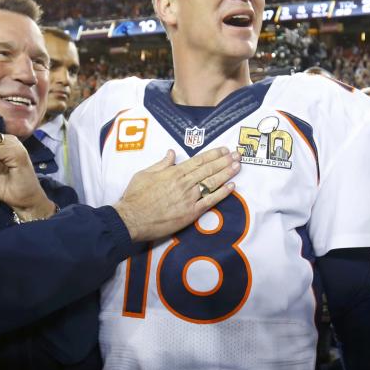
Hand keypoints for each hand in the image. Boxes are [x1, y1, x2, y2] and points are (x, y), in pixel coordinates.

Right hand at [114, 147, 240, 242]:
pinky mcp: (190, 213)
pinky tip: (231, 187)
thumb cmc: (135, 197)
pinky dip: (222, 193)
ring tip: (238, 167)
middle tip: (238, 155)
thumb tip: (171, 153)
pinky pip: (210, 201)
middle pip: (209, 169)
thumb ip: (161, 164)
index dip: (213, 154)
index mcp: (173, 172)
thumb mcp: (144, 174)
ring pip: (212, 183)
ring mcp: (189, 198)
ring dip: (227, 173)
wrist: (132, 219)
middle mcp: (184, 183)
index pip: (198, 160)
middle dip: (225, 161)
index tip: (224, 150)